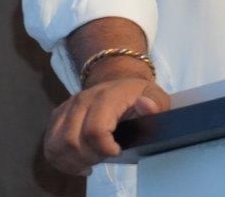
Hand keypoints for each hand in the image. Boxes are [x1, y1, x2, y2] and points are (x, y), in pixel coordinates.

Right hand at [43, 77, 170, 175]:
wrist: (119, 81)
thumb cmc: (138, 94)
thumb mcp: (155, 96)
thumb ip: (156, 103)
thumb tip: (144, 106)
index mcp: (107, 96)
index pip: (94, 130)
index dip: (104, 149)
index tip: (117, 151)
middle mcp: (82, 99)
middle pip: (72, 141)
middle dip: (89, 157)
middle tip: (105, 157)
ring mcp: (67, 107)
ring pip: (56, 145)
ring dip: (73, 161)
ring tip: (92, 160)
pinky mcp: (57, 116)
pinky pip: (50, 146)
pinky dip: (61, 160)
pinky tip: (79, 161)